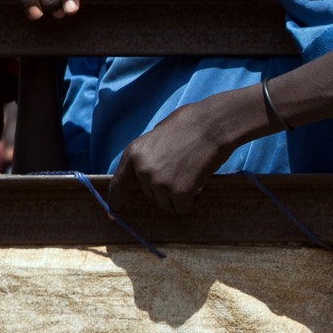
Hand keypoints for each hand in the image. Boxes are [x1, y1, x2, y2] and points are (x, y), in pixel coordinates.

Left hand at [109, 94, 241, 212]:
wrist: (214, 125)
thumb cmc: (190, 124)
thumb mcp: (158, 134)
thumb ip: (147, 155)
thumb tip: (143, 173)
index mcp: (134, 154)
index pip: (118, 185)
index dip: (118, 199)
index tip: (118, 209)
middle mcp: (143, 171)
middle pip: (149, 194)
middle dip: (163, 189)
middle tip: (181, 173)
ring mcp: (161, 183)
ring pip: (166, 203)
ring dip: (178, 196)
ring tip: (191, 177)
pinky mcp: (180, 192)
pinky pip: (182, 208)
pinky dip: (191, 202)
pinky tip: (199, 187)